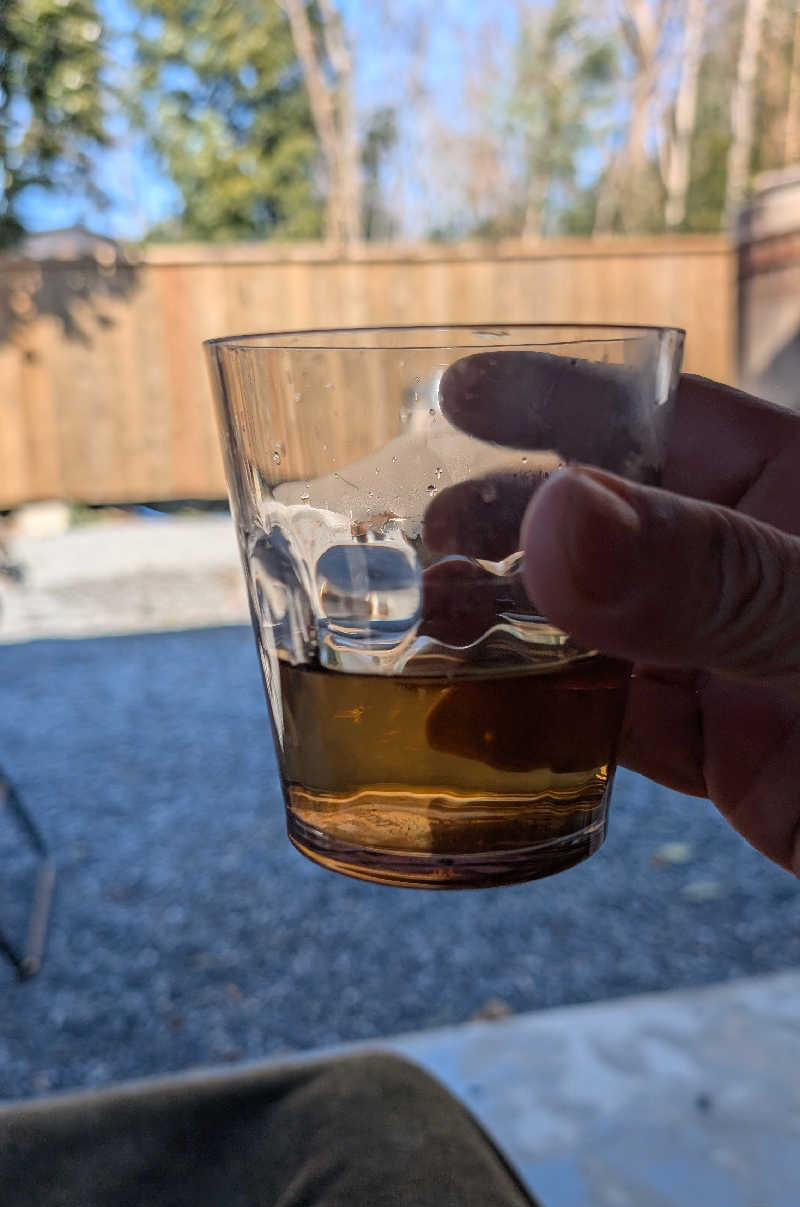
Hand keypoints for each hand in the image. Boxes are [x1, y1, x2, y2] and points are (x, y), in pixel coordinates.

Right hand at [439, 363, 799, 874]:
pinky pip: (621, 724)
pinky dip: (548, 723)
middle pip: (613, 521)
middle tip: (420, 546)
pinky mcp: (735, 754)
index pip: (670, 420)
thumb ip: (714, 579)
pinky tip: (483, 719)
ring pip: (602, 627)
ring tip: (431, 630)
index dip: (561, 397)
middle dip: (510, 524)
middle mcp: (765, 570)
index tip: (456, 389)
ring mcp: (746, 663)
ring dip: (513, 626)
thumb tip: (553, 516)